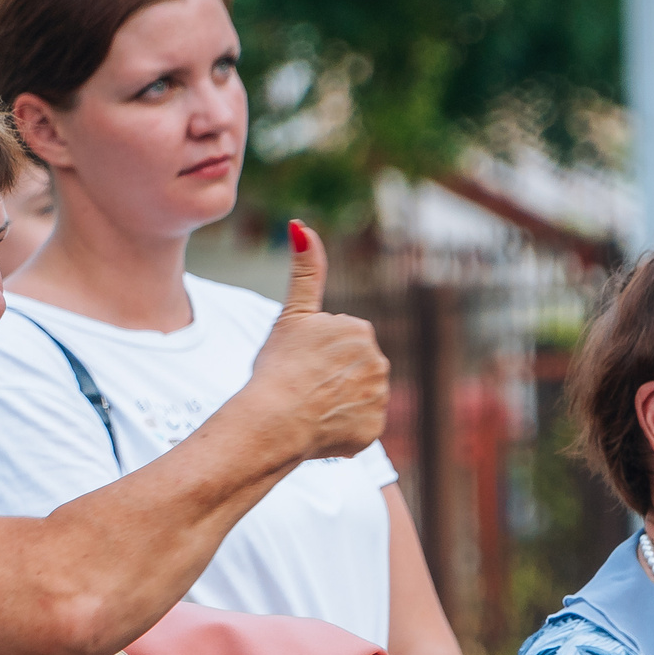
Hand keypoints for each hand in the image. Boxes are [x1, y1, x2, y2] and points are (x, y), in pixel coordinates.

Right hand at [234, 221, 387, 464]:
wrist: (275, 420)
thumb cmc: (279, 366)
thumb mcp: (291, 314)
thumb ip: (304, 271)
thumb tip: (300, 224)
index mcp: (360, 331)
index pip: (339, 342)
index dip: (314, 354)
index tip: (299, 362)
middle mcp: (378, 362)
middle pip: (351, 369)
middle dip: (330, 377)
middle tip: (302, 386)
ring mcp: (378, 398)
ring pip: (356, 398)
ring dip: (336, 402)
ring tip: (309, 407)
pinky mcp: (373, 430)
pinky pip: (357, 426)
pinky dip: (341, 429)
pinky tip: (319, 427)